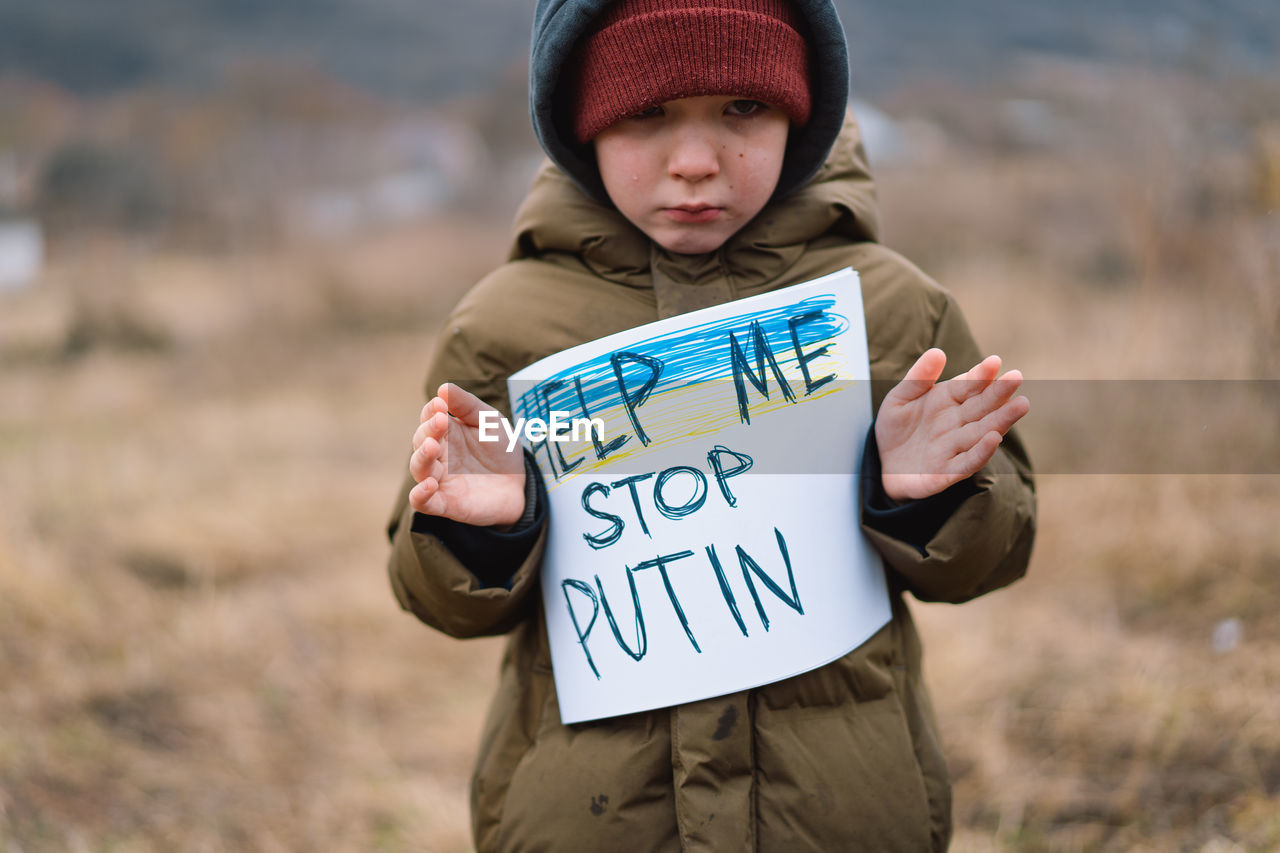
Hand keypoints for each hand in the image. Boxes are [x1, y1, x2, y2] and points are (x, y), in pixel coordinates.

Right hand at [408, 383, 526, 526]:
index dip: (431, 411)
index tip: (440, 404)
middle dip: (428, 430)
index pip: (429, 418)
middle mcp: (438, 455)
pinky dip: (420, 494)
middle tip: (441, 421)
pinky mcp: (446, 503)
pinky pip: (423, 502)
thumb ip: (468, 405)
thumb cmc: (501, 449)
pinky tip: (429, 485)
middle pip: (421, 440)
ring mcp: (440, 479)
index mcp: (446, 433)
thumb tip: (442, 388)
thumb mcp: (490, 421)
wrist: (520, 483)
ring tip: (432, 447)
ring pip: (418, 468)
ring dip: (422, 456)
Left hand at [875, 349, 1029, 501]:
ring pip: (982, 432)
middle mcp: (957, 423)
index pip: (968, 385)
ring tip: (1020, 404)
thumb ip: (918, 378)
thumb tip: (937, 352)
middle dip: (999, 393)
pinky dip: (981, 452)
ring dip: (1001, 420)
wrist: (882, 465)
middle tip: (1016, 377)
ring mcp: (955, 448)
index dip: (981, 374)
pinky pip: (967, 462)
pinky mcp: (947, 472)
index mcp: (948, 401)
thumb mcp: (899, 398)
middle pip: (982, 407)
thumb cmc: (896, 429)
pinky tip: (994, 439)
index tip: (995, 361)